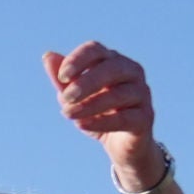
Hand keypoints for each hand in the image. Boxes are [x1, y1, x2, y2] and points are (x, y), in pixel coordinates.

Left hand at [44, 41, 163, 187]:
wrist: (120, 143)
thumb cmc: (97, 113)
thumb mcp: (75, 97)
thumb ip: (63, 80)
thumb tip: (47, 56)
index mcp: (112, 61)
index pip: (95, 50)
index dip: (78, 60)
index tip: (62, 77)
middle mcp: (131, 72)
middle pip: (112, 68)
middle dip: (86, 82)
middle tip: (66, 97)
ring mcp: (142, 93)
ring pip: (119, 94)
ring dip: (90, 104)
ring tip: (67, 114)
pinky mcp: (145, 117)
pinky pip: (125, 118)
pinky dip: (102, 122)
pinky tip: (82, 125)